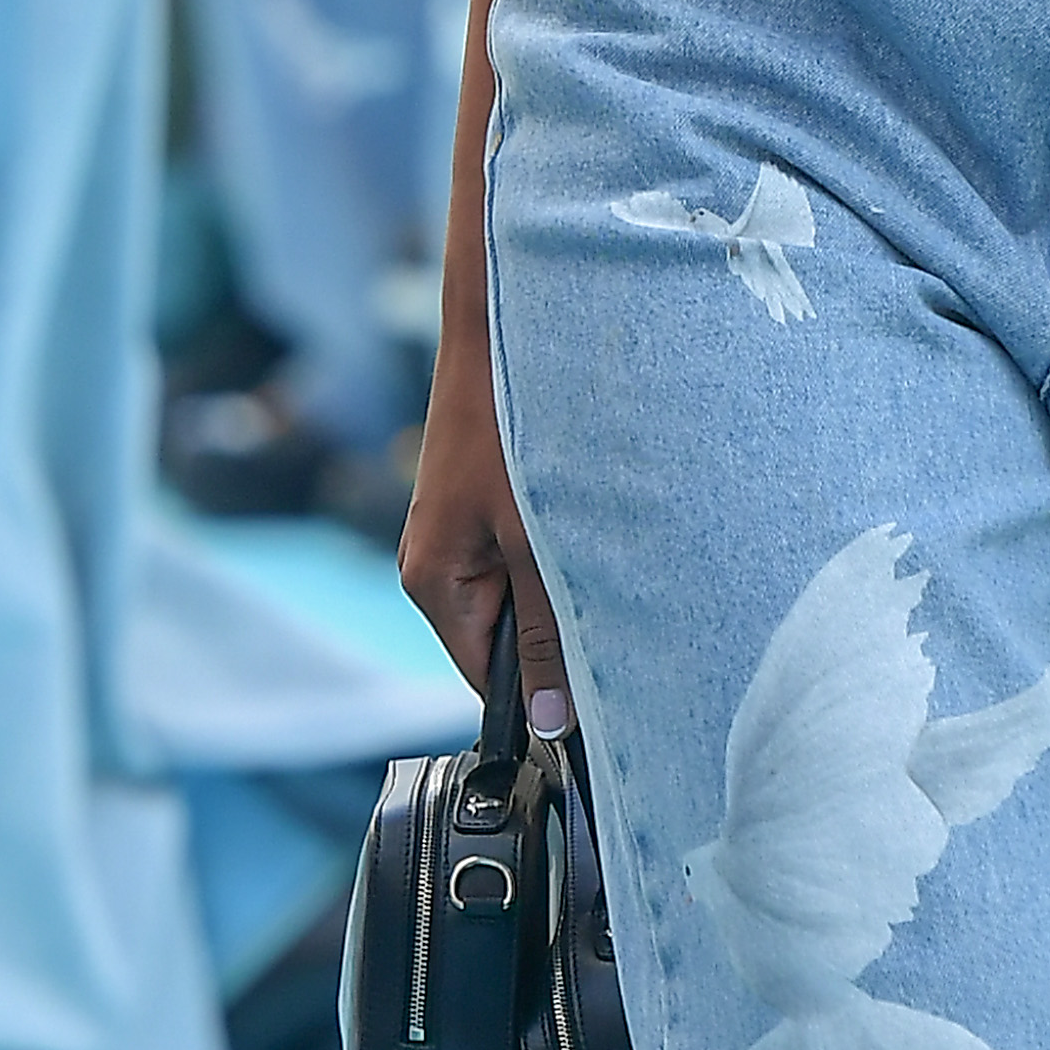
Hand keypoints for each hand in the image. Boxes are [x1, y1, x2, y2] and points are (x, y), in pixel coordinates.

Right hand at [399, 343, 570, 735]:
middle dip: (557, 637)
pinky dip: (556, 554)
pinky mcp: (477, 508)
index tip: (601, 700)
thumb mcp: (539, 543)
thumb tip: (551, 719)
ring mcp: (453, 535)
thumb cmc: (512, 423)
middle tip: (617, 608)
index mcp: (433, 584)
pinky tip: (584, 520)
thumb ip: (549, 634)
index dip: (541, 697)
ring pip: (518, 598)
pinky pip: (520, 557)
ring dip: (561, 589)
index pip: (484, 681)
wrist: (503, 330)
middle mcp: (432, 565)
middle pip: (502, 643)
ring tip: (597, 547)